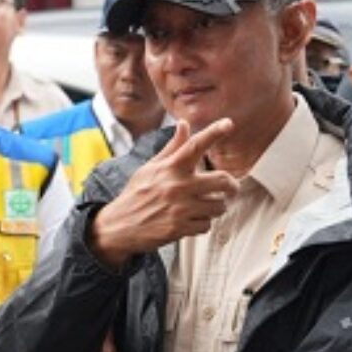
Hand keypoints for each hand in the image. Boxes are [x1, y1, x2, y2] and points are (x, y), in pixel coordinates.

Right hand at [89, 119, 238, 267]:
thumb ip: (172, 147)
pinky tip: (190, 220)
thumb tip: (184, 124)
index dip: (214, 132)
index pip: (195, 145)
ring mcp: (180, 208)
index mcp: (169, 168)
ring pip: (219, 206)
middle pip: (223, 180)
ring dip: (215, 207)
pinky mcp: (181, 228)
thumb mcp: (150, 168)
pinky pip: (207, 225)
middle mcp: (177, 186)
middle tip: (230, 188)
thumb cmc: (135, 195)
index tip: (228, 124)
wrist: (119, 226)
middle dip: (231, 186)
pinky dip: (201, 224)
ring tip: (202, 207)